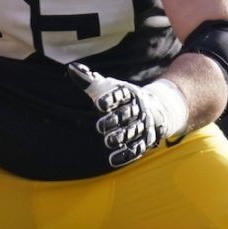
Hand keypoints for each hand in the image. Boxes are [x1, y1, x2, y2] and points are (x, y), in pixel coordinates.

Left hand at [68, 62, 189, 168]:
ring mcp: (143, 125)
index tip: (98, 104)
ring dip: (121, 137)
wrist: (155, 108)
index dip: (110, 99)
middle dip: (115, 120)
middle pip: (127, 114)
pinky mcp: (145, 140)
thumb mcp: (107, 86)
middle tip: (100, 127)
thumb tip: (71, 69)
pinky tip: (113, 159)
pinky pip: (137, 148)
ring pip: (133, 131)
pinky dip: (126, 154)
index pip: (121, 94)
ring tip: (108, 141)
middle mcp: (138, 108)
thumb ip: (89, 80)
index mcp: (129, 93)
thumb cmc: (123, 96)